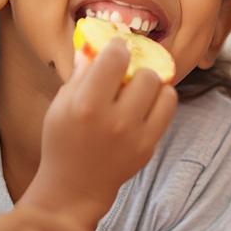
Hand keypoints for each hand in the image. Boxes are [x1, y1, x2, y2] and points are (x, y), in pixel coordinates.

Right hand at [24, 40, 177, 229]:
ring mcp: (136, 135)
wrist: (76, 186)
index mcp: (86, 106)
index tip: (117, 47)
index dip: (118, 47)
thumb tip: (96, 44)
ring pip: (162, 89)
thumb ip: (80, 74)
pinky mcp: (150, 145)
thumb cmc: (64, 141)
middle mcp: (115, 120)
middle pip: (145, 73)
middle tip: (127, 72)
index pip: (115, 59)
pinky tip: (146, 102)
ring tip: (137, 88)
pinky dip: (161, 99)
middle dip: (136, 67)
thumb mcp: (60, 106)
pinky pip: (169, 108)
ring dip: (151, 83)